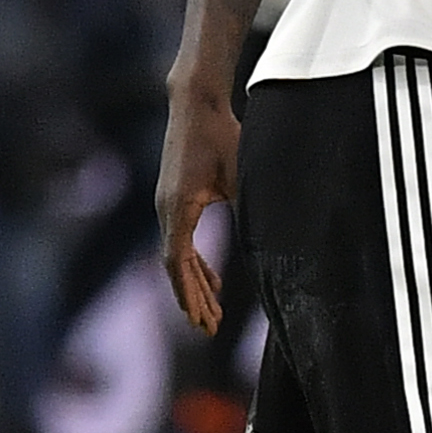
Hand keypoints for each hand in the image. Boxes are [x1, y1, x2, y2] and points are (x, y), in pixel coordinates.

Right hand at [156, 70, 240, 332]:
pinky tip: (212, 279)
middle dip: (193, 299)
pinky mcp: (174, 199)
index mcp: (178, 208)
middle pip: (176, 267)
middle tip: (209, 329)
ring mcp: (167, 205)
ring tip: (212, 313)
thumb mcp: (240, 175)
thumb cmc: (221, 135)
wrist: (196, 103)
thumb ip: (247, 210)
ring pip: (177, 256)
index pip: (178, 263)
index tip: (203, 319)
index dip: (191, 293)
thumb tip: (265, 246)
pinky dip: (195, 264)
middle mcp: (166, 210)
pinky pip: (181, 241)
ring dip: (194, 284)